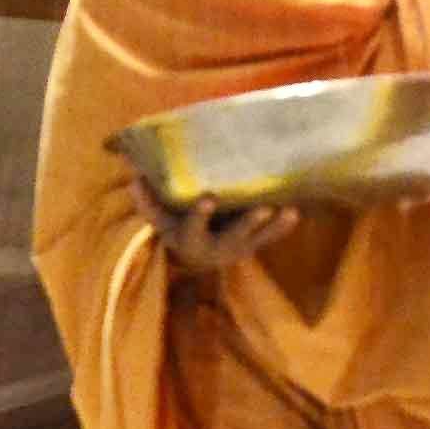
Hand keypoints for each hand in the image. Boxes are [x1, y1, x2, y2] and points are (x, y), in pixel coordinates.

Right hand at [131, 170, 298, 275]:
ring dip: (273, 226)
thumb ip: (147, 198)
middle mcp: (215, 248)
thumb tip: (132, 172)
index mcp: (189, 239)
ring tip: (289, 211)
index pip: (192, 227)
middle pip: (233, 237)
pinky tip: (296, 212)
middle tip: (263, 209)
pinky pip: (270, 238)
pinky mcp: (253, 246)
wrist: (194, 256)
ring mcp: (237, 248)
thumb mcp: (159, 217)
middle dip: (248, 224)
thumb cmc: (175, 226)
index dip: (199, 214)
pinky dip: (283, 228)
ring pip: (257, 239)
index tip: (207, 198)